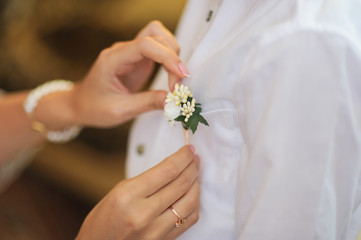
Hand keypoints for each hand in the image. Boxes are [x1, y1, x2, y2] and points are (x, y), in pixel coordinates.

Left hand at [72, 20, 188, 127]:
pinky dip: (169, 59)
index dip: (167, 56)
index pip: (145, 45)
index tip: (181, 75)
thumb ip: (146, 103)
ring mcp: (131, 53)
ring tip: (175, 79)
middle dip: (172, 58)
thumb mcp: (119, 111)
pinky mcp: (138, 59)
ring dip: (173, 55)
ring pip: (159, 38)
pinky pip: (159, 50)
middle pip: (156, 36)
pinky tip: (171, 75)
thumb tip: (172, 101)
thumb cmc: (93, 107)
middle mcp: (122, 50)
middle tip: (177, 85)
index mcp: (113, 59)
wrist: (81, 105)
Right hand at [76, 145, 199, 239]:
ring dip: (197, 184)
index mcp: (128, 196)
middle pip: (181, 184)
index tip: (188, 149)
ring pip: (190, 202)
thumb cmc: (104, 219)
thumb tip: (172, 167)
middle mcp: (144, 214)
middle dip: (192, 166)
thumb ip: (147, 180)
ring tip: (195, 173)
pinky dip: (194, 203)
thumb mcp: (119, 191)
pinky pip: (189, 219)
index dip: (183, 157)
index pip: (167, 170)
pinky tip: (192, 194)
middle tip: (195, 158)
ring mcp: (156, 230)